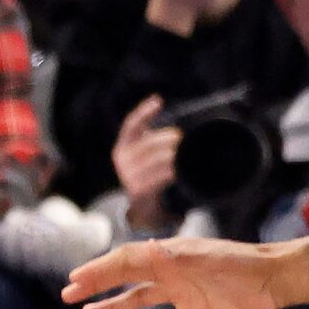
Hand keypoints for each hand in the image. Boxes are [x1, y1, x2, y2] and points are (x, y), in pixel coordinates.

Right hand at [63, 236, 287, 308]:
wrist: (274, 279)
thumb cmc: (237, 265)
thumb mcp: (195, 259)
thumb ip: (162, 258)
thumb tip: (128, 253)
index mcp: (168, 253)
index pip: (124, 260)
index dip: (98, 269)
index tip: (73, 280)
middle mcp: (172, 270)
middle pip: (127, 277)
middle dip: (98, 285)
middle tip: (69, 296)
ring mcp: (184, 291)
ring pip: (142, 300)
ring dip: (115, 307)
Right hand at [112, 96, 179, 230]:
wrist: (143, 208)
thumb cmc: (149, 175)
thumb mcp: (147, 155)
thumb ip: (155, 141)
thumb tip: (180, 130)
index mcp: (123, 146)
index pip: (132, 125)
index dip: (144, 111)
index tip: (158, 100)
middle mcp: (122, 159)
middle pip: (153, 142)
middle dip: (172, 139)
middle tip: (184, 140)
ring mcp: (129, 175)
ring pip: (160, 158)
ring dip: (177, 156)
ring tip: (186, 156)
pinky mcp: (139, 190)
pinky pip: (162, 176)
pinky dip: (174, 171)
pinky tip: (181, 170)